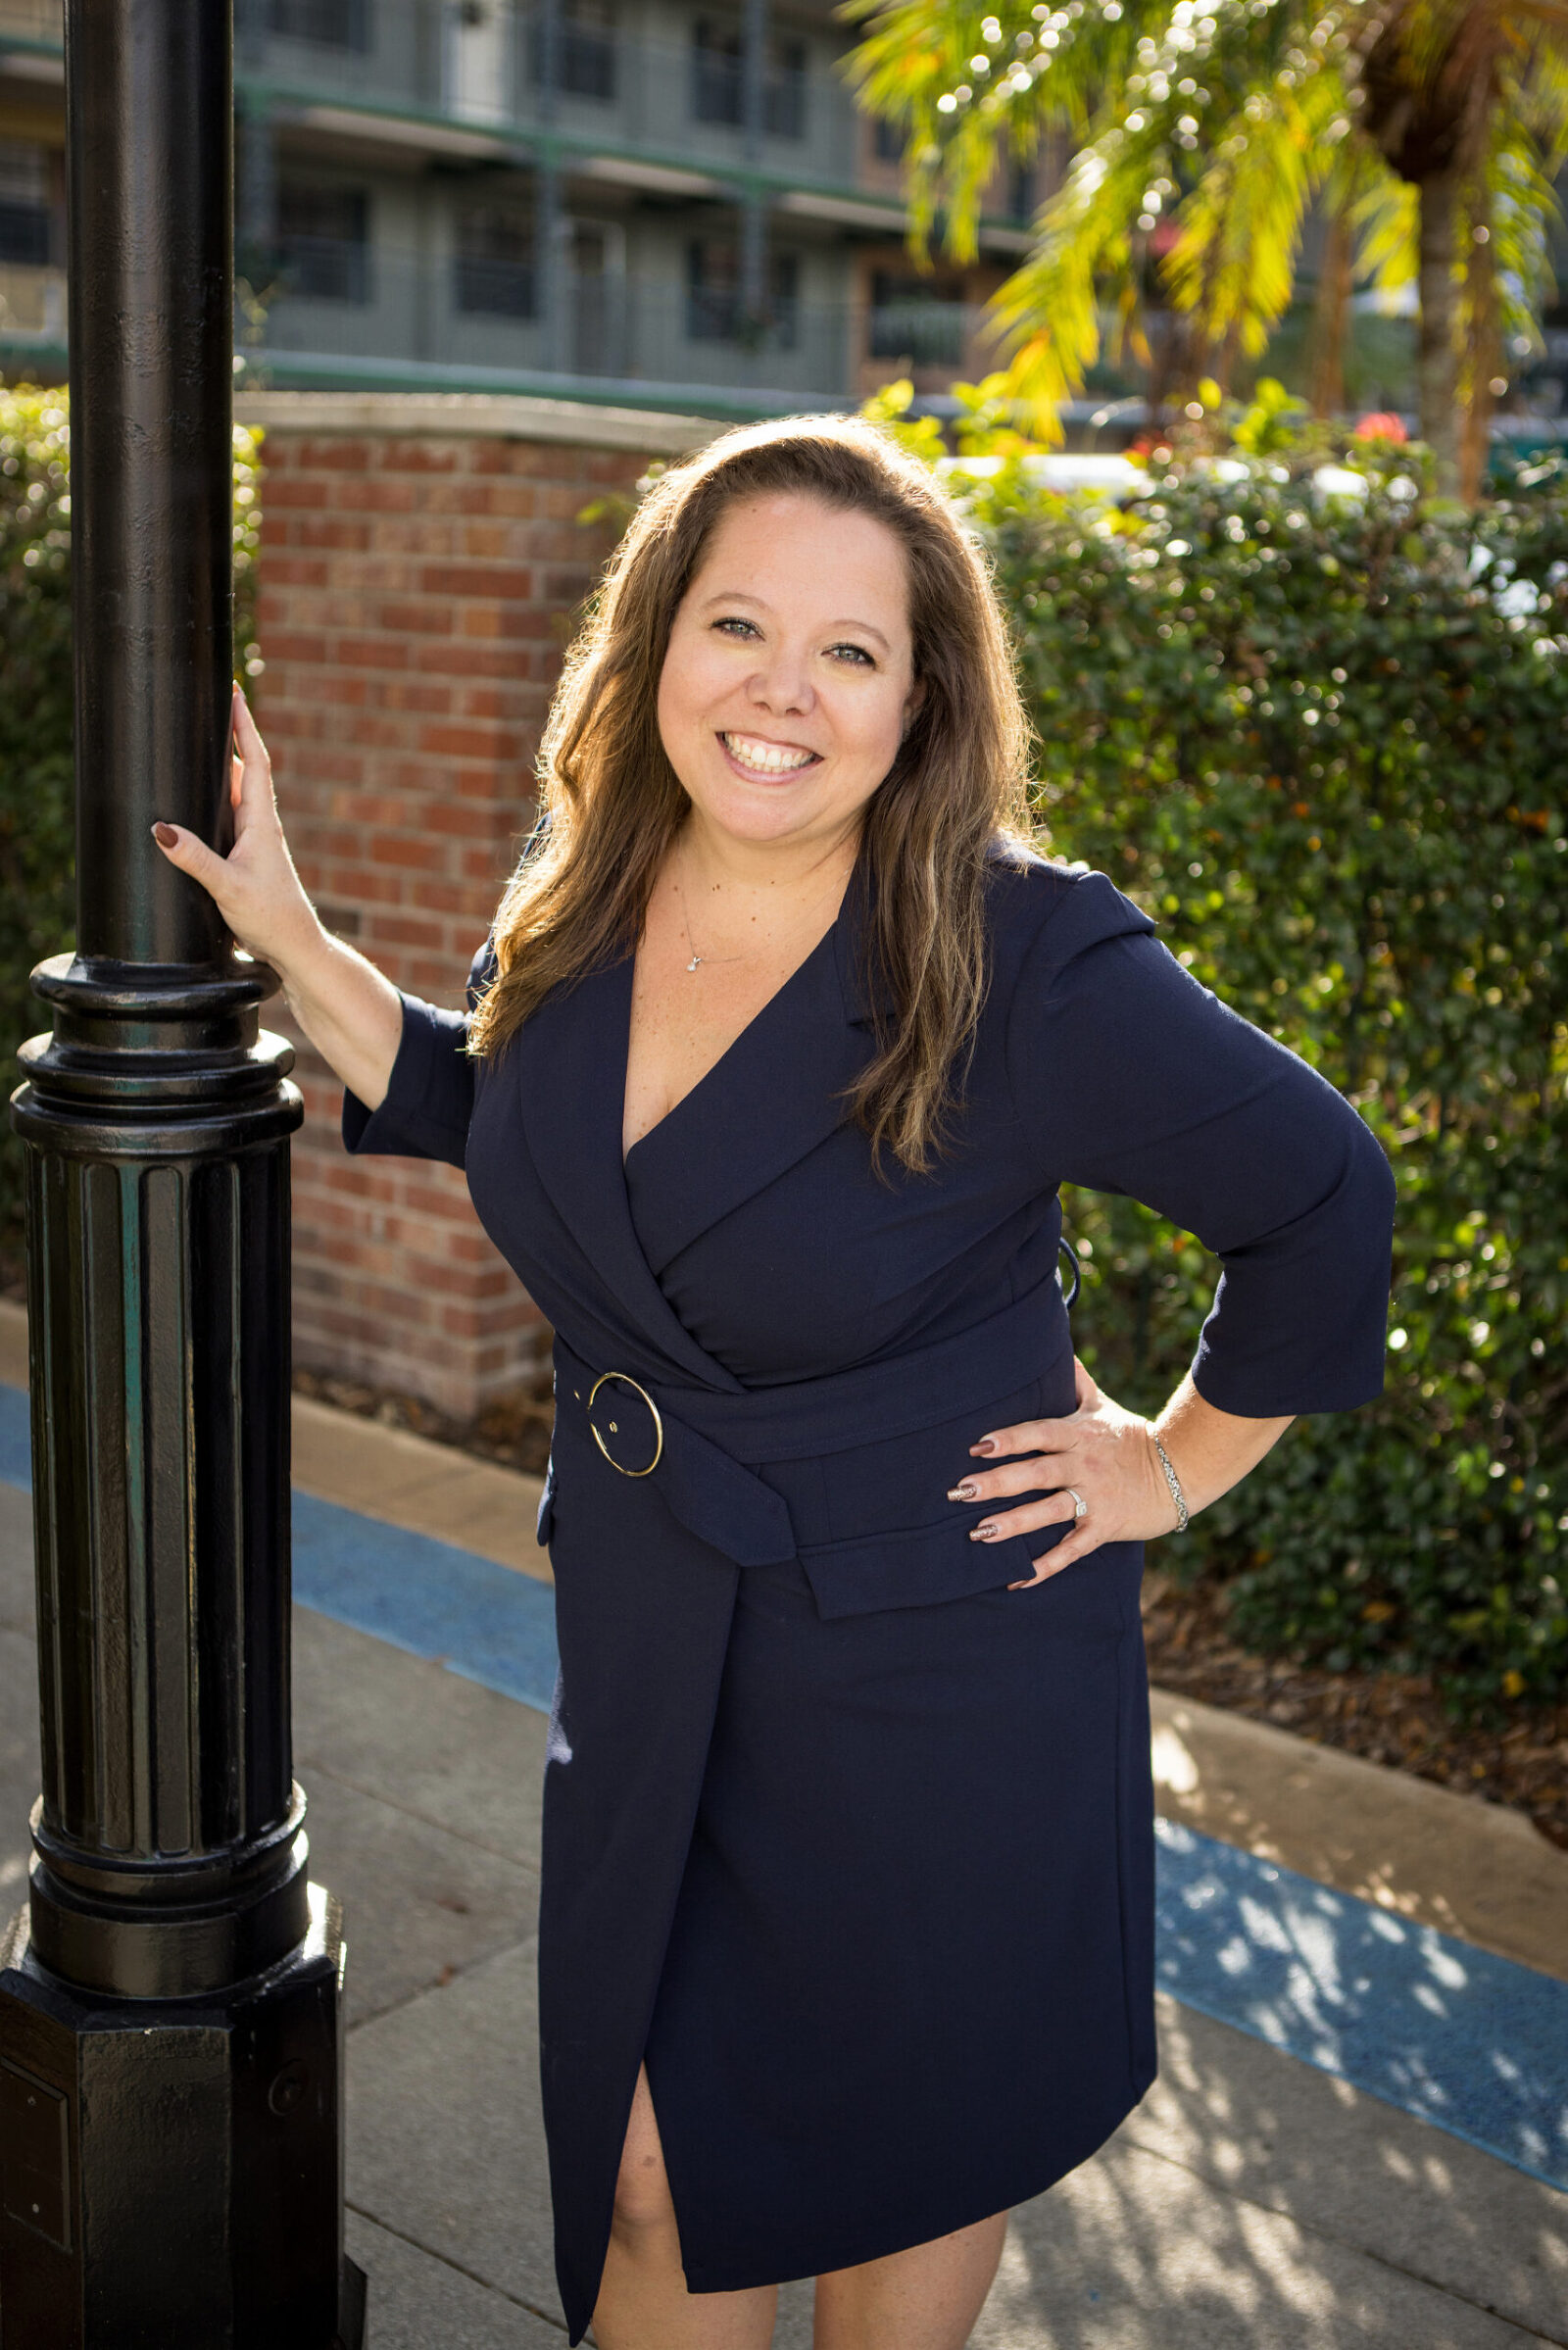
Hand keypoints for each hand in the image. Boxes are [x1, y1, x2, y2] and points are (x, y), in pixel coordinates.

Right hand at [151, 687, 321, 976]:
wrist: (294, 947)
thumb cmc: (271, 917)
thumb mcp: (228, 887)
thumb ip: (195, 859)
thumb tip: (162, 829)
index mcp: (262, 822)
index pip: (256, 761)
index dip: (244, 726)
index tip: (235, 692)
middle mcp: (260, 824)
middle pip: (246, 768)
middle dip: (230, 734)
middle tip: (210, 702)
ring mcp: (254, 839)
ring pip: (237, 790)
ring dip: (223, 763)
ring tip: (199, 736)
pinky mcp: (246, 855)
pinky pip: (229, 812)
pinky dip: (216, 793)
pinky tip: (199, 794)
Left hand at [950, 1356, 1181, 1588]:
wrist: (1179, 1470)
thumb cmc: (1130, 1436)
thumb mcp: (1102, 1406)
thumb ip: (1075, 1381)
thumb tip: (1056, 1347)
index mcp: (1078, 1435)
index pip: (1039, 1433)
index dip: (1009, 1439)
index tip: (977, 1445)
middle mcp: (1083, 1466)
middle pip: (1036, 1473)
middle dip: (997, 1483)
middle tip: (960, 1491)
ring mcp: (1094, 1498)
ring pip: (1049, 1512)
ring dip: (1013, 1524)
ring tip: (979, 1533)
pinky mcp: (1104, 1527)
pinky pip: (1072, 1550)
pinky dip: (1046, 1566)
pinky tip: (1018, 1578)